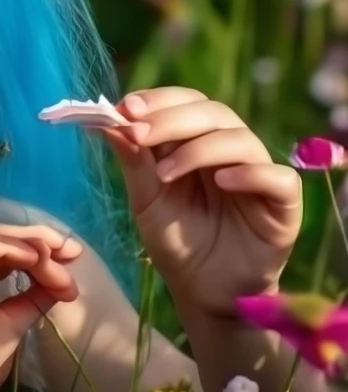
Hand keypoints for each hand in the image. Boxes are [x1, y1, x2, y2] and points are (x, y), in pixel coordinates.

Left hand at [100, 86, 302, 317]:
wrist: (202, 292)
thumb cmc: (176, 242)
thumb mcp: (147, 200)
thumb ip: (134, 161)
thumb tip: (109, 120)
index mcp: (198, 143)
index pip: (187, 103)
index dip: (159, 100)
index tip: (126, 108)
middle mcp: (230, 151)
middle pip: (213, 113)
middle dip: (171, 118)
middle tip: (138, 132)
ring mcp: (258, 175)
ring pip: (240, 139)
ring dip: (198, 148)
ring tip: (165, 174)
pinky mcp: (282, 204)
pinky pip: (277, 177)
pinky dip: (250, 174)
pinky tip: (223, 182)